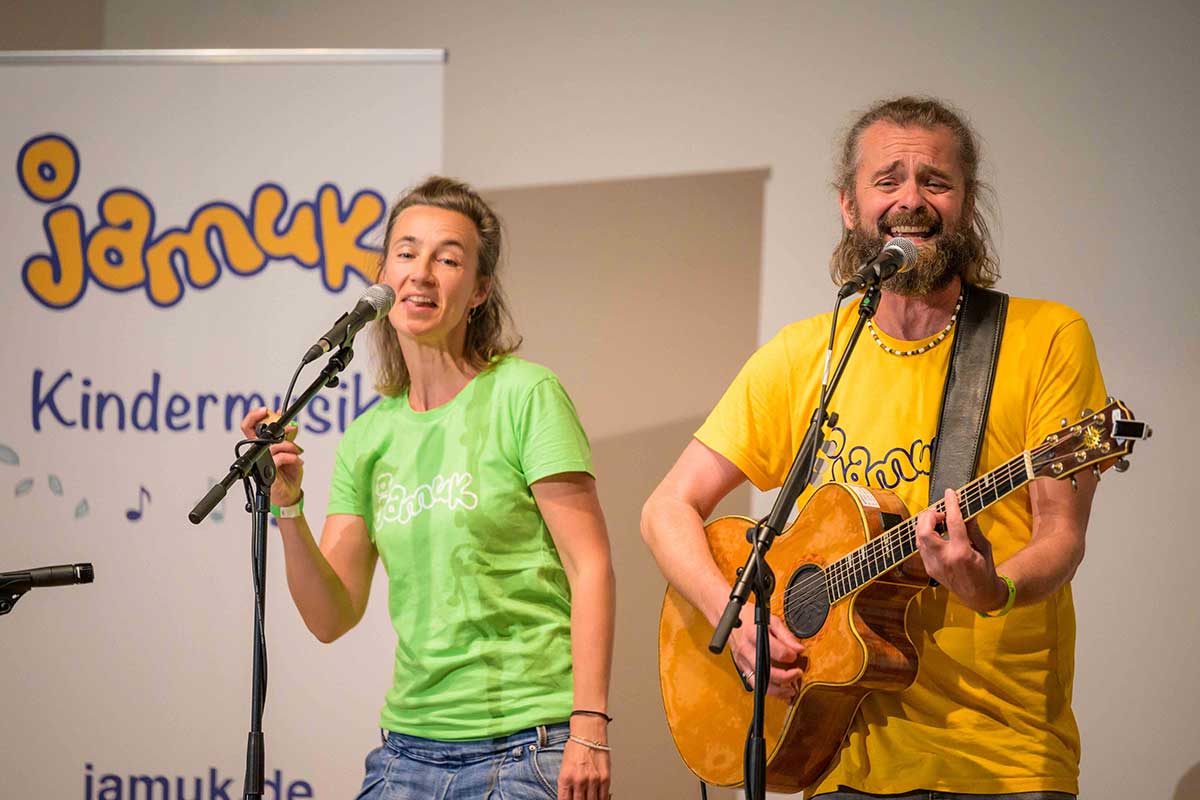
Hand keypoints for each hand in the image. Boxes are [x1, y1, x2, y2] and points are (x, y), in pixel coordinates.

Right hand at [239, 407, 303, 507]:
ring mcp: (260, 464)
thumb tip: (289, 420)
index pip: (249, 428)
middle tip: (286, 426)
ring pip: (270, 445)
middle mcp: (257, 454)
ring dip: (288, 445)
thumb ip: (288, 436)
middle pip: (251, 433)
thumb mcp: (290, 450)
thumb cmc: (287, 472)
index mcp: (261, 446)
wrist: (291, 492)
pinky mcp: (267, 474)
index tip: (265, 410)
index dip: (253, 417)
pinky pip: (278, 459)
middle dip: (267, 423)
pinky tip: (298, 460)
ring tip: (298, 450)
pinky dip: (291, 457)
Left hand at [559, 715, 610, 799]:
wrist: (589, 734)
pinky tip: (598, 798)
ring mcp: (593, 780)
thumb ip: (566, 785)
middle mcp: (579, 781)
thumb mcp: (564, 768)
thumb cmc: (575, 748)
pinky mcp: (605, 778)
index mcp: (565, 778)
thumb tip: (569, 797)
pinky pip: (603, 797)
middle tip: (580, 799)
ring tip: (589, 798)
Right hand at [728, 602, 804, 699]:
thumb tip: (799, 649)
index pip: (775, 651)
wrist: (730, 619)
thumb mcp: (771, 619)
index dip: (790, 655)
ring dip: (777, 690)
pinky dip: (769, 690)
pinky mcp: (742, 667)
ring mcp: (742, 661)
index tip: (797, 654)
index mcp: (754, 634)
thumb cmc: (749, 617)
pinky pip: (755, 683)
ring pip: (760, 683)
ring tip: (791, 690)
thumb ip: (786, 635)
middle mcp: (746, 650)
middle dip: (786, 677)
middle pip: (767, 672)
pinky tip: (780, 690)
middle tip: (797, 673)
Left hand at [915, 489, 1008, 612]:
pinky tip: (935, 533)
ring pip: (919, 539)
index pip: (953, 522)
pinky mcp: (929, 569)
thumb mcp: (983, 547)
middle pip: (924, 531)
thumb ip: (972, 528)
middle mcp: (944, 559)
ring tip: (938, 521)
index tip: (950, 493)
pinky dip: (925, 536)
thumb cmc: (985, 570)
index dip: (951, 504)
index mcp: (961, 553)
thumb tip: (966, 510)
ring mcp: (933, 565)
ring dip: (925, 525)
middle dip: (929, 516)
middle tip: (940, 513)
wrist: (979, 595)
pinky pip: (921, 547)